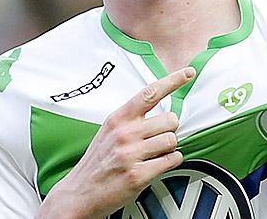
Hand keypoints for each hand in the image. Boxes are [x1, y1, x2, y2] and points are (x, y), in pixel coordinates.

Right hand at [37, 67, 195, 218]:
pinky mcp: (138, 174)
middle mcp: (125, 133)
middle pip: (170, 119)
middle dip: (170, 130)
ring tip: (154, 154)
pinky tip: (157, 165)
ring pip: (173, 140)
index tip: (188, 73)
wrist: (79, 193)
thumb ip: (132, 119)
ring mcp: (131, 154)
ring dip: (170, 148)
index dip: (172, 80)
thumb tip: (161, 111)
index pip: (150, 92)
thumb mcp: (109, 131)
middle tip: (158, 139)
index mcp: (118, 118)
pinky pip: (172, 160)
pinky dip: (170, 162)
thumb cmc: (97, 162)